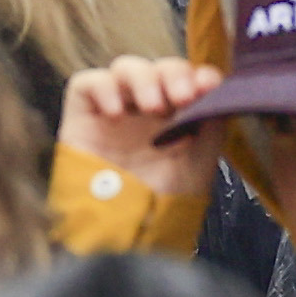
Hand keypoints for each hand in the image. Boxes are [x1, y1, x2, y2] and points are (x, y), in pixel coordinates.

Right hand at [60, 55, 225, 200]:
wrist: (130, 229)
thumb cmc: (168, 197)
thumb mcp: (202, 154)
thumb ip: (211, 115)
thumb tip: (214, 81)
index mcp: (177, 113)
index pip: (186, 75)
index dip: (196, 72)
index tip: (207, 85)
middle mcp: (145, 109)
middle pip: (159, 67)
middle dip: (173, 74)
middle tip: (182, 97)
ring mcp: (114, 111)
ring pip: (126, 67)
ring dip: (144, 78)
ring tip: (153, 107)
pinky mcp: (81, 118)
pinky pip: (86, 83)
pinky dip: (103, 86)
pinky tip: (116, 111)